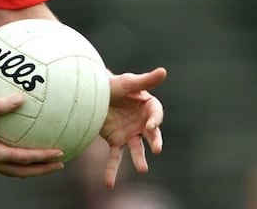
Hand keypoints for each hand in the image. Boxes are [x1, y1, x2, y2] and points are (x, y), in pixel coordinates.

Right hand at [0, 94, 65, 178]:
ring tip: (47, 162)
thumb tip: (21, 98)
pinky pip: (8, 163)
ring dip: (33, 168)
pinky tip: (23, 148)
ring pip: (16, 171)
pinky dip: (20, 161)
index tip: (60, 153)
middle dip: (44, 169)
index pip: (24, 158)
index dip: (43, 157)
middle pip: (24, 172)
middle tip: (61, 163)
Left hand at [98, 67, 166, 187]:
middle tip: (157, 149)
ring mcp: (130, 133)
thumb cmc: (113, 84)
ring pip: (136, 148)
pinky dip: (112, 170)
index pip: (156, 115)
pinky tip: (109, 184)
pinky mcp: (116, 141)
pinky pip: (115, 158)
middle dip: (155, 141)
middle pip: (151, 134)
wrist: (93, 92)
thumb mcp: (128, 82)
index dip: (154, 120)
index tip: (151, 125)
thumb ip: (146, 80)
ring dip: (139, 159)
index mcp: (148, 106)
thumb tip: (164, 71)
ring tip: (143, 170)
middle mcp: (142, 122)